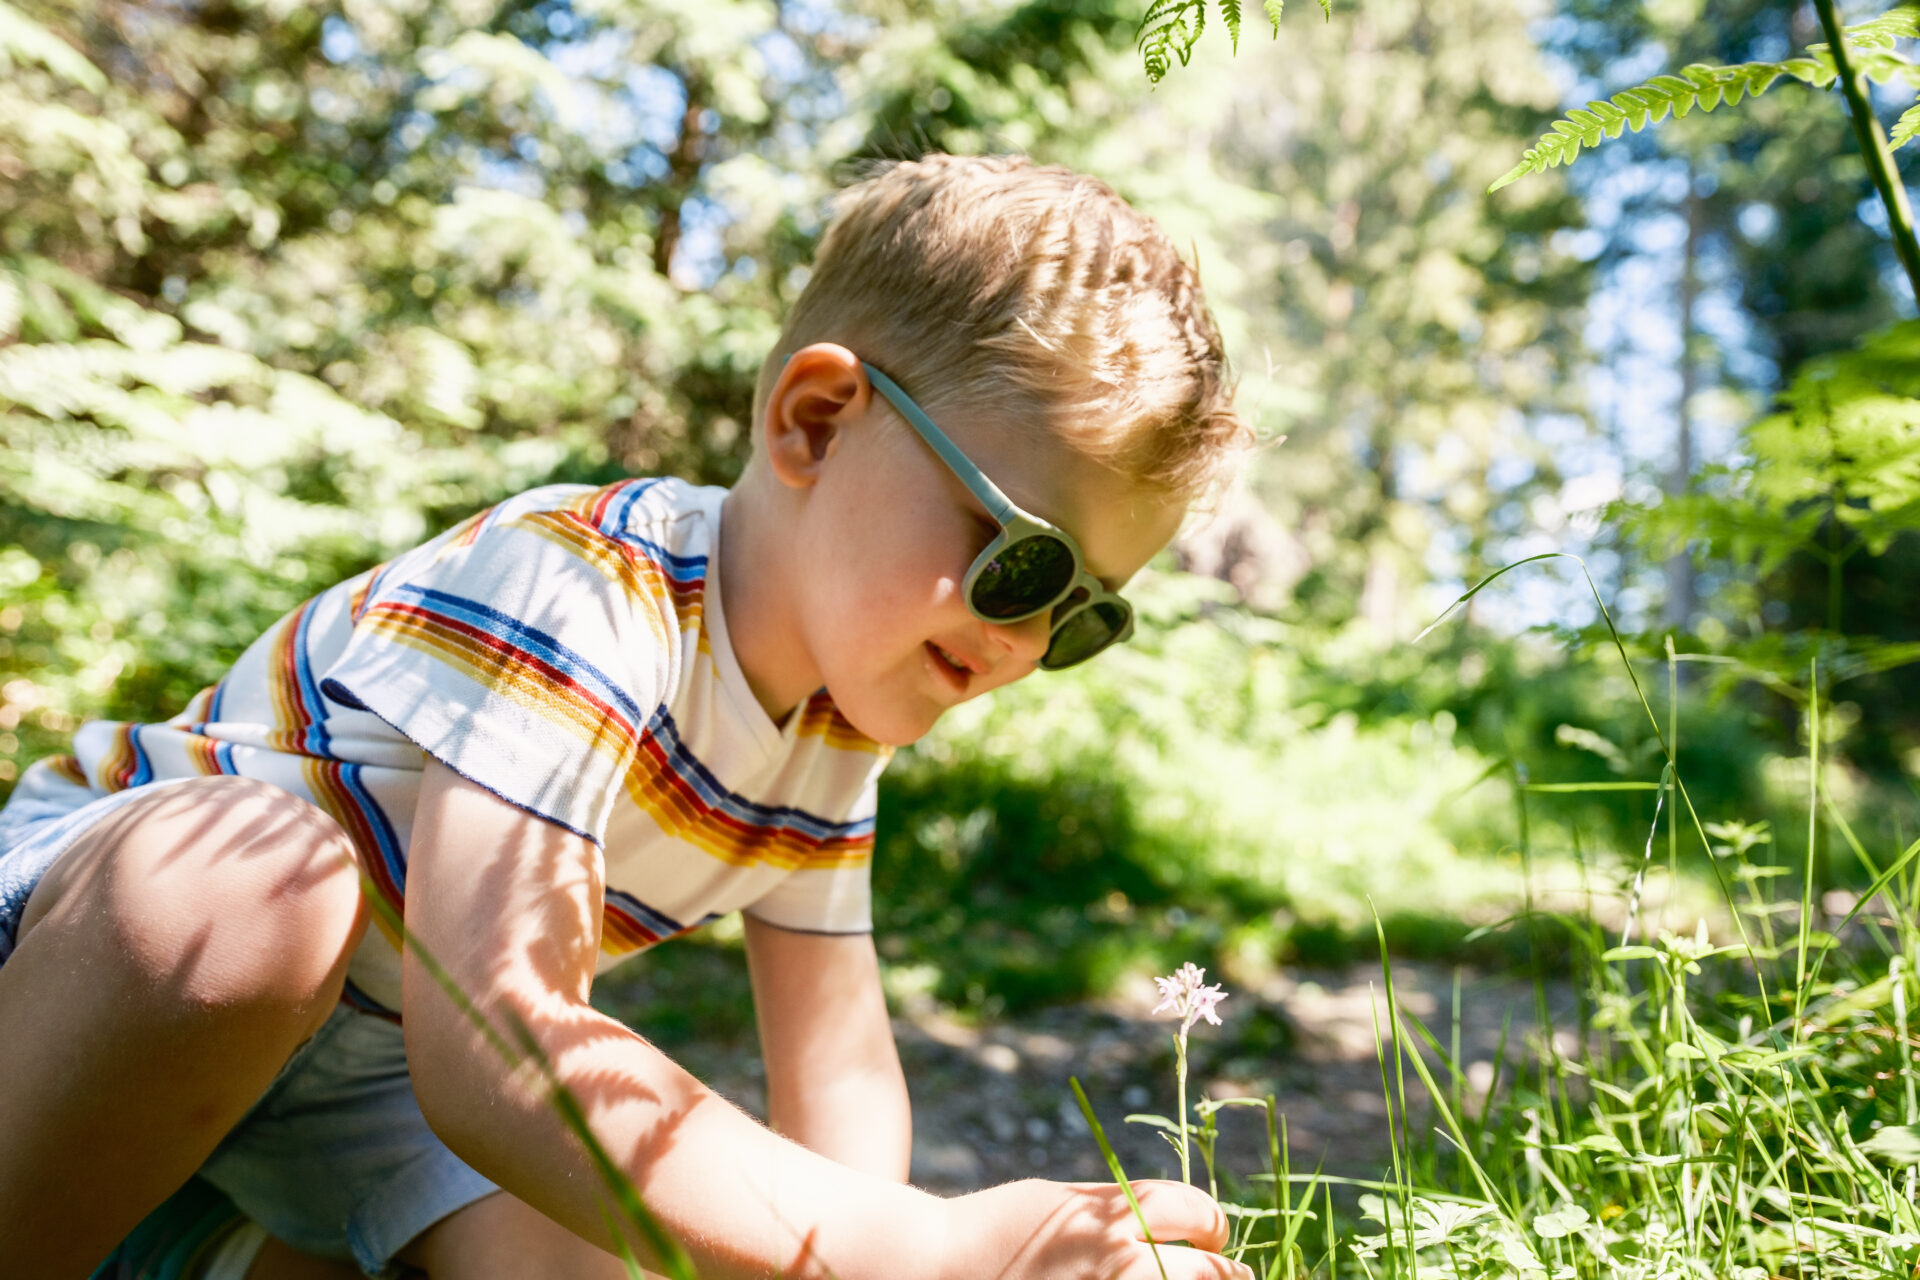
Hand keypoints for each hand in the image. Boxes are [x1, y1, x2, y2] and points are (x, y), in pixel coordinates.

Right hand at [938, 1178, 1253, 1279]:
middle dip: (1223, 1269)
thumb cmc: (1000, 1225)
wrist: (940, 1267)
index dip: (1212, 1220)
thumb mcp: (1063, 1199)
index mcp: (1113, 1213)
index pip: (1193, 1211)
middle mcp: (1120, 1259)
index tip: (1214, 1231)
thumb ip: (1116, 1205)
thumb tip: (1172, 1217)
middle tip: (1231, 1272)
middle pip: (1207, 1269)